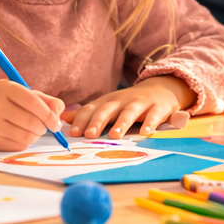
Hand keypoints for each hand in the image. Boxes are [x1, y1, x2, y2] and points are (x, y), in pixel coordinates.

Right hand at [0, 81, 65, 150]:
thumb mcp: (17, 91)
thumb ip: (42, 99)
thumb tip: (59, 112)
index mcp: (5, 89)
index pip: (33, 103)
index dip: (49, 114)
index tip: (56, 123)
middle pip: (31, 123)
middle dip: (44, 128)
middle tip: (45, 127)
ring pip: (26, 137)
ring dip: (35, 136)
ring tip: (32, 130)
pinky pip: (17, 146)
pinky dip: (25, 142)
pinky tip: (20, 135)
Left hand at [69, 76, 195, 138]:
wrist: (161, 88)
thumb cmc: (129, 102)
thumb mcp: (108, 105)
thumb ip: (88, 114)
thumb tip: (62, 119)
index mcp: (108, 101)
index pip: (91, 109)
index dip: (82, 120)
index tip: (73, 133)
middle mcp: (122, 100)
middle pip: (108, 110)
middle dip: (98, 122)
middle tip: (90, 135)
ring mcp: (141, 103)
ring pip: (130, 112)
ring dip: (122, 122)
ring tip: (115, 135)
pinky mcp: (159, 107)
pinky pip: (154, 115)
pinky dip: (151, 123)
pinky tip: (146, 133)